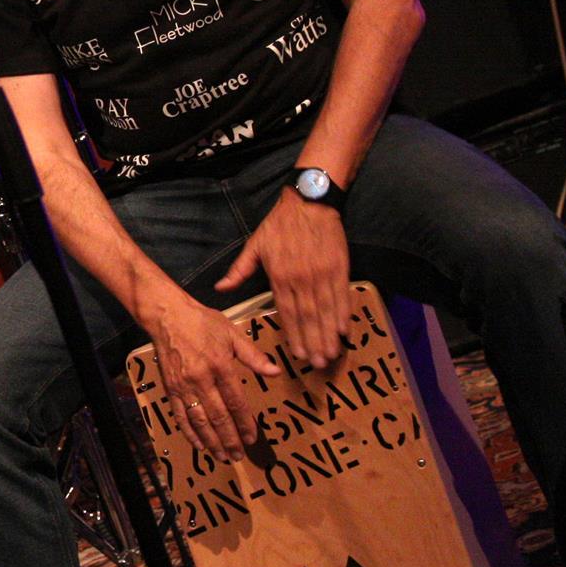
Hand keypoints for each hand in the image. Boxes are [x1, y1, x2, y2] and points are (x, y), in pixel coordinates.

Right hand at [141, 292, 276, 460]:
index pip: (236, 402)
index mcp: (220, 366)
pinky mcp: (170, 388)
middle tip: (239, 456)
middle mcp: (201, 380)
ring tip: (222, 456)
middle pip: (218, 417)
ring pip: (199, 421)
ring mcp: (183, 386)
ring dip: (211, 441)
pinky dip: (189, 432)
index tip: (252, 438)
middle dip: (229, 439)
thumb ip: (253, 356)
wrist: (167, 316)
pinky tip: (199, 444)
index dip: (245, 423)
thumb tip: (275, 372)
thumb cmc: (202, 322)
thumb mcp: (232, 333)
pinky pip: (180, 415)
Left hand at [215, 190, 351, 366]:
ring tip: (331, 354)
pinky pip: (342, 295)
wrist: (309, 202)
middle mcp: (301, 279)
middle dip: (313, 342)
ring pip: (326, 310)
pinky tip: (345, 331)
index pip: (286, 312)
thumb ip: (239, 270)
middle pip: (308, 317)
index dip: (293, 335)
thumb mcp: (254, 246)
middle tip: (318, 364)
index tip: (298, 355)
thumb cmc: (279, 225)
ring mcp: (322, 274)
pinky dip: (344, 314)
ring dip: (329, 334)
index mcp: (279, 276)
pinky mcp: (339, 267)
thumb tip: (220, 288)